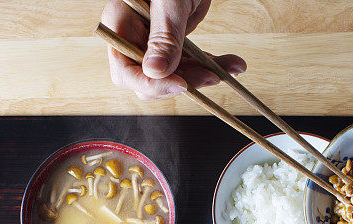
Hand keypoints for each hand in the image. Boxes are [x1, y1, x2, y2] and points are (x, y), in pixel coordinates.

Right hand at [101, 0, 245, 99]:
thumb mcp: (170, 3)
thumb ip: (163, 37)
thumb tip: (154, 71)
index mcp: (120, 25)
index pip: (125, 72)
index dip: (151, 84)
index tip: (180, 85)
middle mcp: (133, 37)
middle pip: (150, 79)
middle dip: (182, 81)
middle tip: (211, 76)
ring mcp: (153, 41)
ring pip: (175, 74)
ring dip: (204, 75)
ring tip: (232, 67)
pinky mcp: (174, 41)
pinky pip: (189, 61)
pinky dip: (210, 64)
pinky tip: (231, 64)